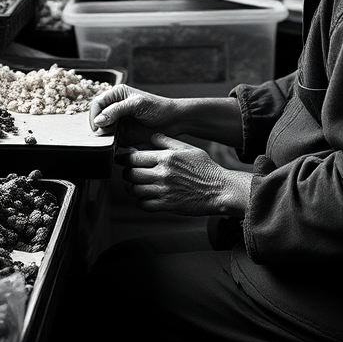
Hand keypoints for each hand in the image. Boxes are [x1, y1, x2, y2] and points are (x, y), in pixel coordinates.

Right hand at [89, 84, 179, 140]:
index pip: (97, 103)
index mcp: (117, 94)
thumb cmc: (157, 107)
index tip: (97, 125)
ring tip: (109, 139)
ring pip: (101, 130)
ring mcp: (118, 122)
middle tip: (103, 134)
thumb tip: (98, 120)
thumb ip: (116, 110)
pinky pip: (110, 140)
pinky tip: (114, 145)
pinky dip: (109, 143)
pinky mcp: (122, 135)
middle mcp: (114, 107)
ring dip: (102, 136)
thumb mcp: (136, 104)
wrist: (172, 122)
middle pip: (96, 117)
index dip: (94, 114)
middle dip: (97, 126)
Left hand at [119, 133, 252, 216]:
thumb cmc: (205, 168)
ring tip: (134, 185)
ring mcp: (164, 191)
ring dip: (132, 188)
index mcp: (166, 158)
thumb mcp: (188, 148)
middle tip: (129, 172)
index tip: (122, 159)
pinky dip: (140, 202)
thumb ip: (167, 141)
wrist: (219, 189)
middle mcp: (163, 174)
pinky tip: (144, 198)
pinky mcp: (167, 205)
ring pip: (135, 190)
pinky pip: (144, 205)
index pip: (135, 157)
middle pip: (131, 174)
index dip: (125, 158)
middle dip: (127, 173)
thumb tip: (152, 136)